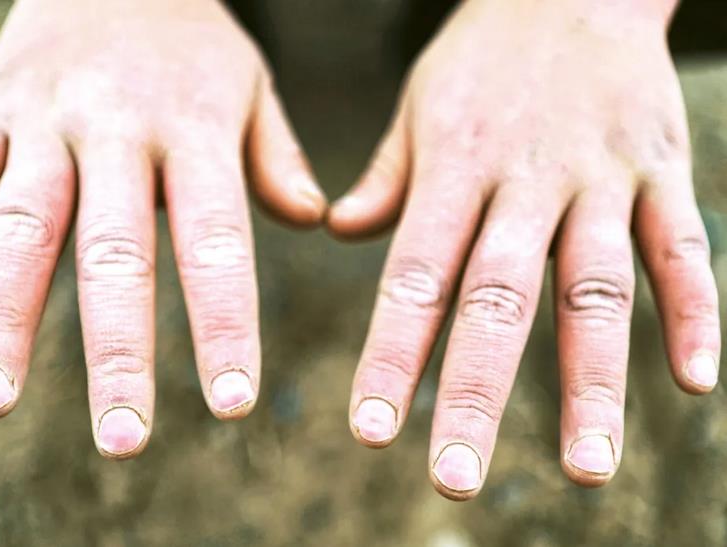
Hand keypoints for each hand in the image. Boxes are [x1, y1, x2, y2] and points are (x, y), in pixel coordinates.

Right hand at [0, 0, 324, 457]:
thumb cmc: (192, 42)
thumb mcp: (250, 86)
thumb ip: (278, 156)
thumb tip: (317, 221)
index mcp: (192, 128)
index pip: (216, 241)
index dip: (223, 324)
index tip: (231, 405)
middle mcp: (114, 129)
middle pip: (114, 253)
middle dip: (116, 352)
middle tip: (121, 441)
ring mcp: (42, 121)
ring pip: (19, 227)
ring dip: (4, 318)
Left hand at [328, 0, 719, 498]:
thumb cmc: (483, 56)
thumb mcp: (418, 105)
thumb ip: (384, 178)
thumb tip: (337, 233)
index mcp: (455, 166)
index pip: (416, 277)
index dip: (392, 355)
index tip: (372, 432)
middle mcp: (526, 180)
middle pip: (500, 301)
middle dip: (477, 394)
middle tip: (455, 479)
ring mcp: (601, 177)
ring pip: (597, 291)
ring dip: (592, 384)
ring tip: (584, 469)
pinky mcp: (662, 170)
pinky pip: (683, 249)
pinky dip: (694, 314)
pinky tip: (693, 382)